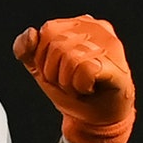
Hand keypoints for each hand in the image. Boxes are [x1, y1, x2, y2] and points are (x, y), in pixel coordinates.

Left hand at [13, 15, 135, 142]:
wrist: (96, 119)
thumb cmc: (71, 90)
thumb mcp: (40, 68)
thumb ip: (25, 49)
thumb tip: (32, 33)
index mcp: (78, 24)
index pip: (47, 30)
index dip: (43, 58)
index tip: (57, 71)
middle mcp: (96, 28)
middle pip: (57, 46)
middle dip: (55, 73)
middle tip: (70, 82)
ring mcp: (109, 45)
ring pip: (71, 58)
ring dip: (68, 82)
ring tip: (80, 86)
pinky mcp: (117, 65)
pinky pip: (85, 70)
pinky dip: (80, 86)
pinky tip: (89, 89)